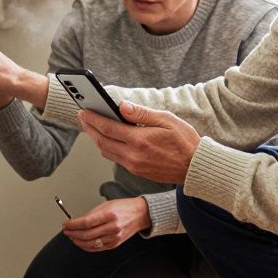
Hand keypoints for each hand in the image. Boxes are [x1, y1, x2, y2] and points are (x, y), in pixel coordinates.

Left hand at [62, 197, 151, 251]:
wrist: (140, 214)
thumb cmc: (123, 208)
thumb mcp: (106, 205)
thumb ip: (91, 214)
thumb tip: (77, 222)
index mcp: (109, 215)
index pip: (86, 222)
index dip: (73, 225)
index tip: (66, 224)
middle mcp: (112, 228)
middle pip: (86, 234)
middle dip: (73, 233)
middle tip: (66, 230)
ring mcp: (114, 238)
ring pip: (90, 244)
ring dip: (78, 241)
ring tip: (71, 237)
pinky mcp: (114, 244)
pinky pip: (97, 248)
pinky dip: (86, 247)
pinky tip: (81, 243)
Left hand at [78, 101, 200, 183]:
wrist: (195, 168)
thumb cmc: (185, 142)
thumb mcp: (167, 120)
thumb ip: (142, 113)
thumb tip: (122, 106)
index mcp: (140, 140)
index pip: (108, 128)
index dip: (93, 118)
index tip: (84, 110)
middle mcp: (133, 155)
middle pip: (102, 141)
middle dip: (89, 128)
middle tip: (82, 116)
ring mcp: (134, 165)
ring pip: (106, 151)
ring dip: (96, 138)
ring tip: (91, 126)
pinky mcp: (137, 171)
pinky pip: (115, 159)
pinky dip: (107, 147)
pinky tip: (107, 139)